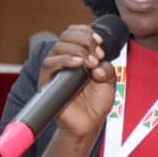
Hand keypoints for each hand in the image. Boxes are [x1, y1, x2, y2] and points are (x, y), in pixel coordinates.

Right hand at [39, 25, 115, 141]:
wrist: (89, 124)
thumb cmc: (96, 104)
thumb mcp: (110, 81)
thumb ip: (108, 67)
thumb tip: (97, 64)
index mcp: (79, 56)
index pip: (75, 32)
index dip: (88, 32)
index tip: (100, 42)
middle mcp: (65, 60)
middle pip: (66, 35)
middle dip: (85, 40)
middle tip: (96, 55)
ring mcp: (56, 70)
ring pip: (57, 47)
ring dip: (77, 50)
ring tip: (89, 62)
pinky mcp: (47, 82)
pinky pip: (49, 64)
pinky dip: (64, 60)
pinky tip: (78, 63)